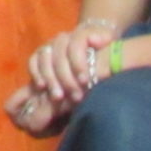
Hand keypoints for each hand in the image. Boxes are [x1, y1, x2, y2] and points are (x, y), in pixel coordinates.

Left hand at [8, 19, 119, 133]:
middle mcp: (57, 43)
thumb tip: (36, 119)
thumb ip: (56, 94)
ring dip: (69, 70)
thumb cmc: (92, 75)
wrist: (115, 53)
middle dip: (54, 78)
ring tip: (82, 83)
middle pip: (46, 55)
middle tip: (65, 95)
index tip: (43, 88)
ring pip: (61, 49)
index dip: (37, 72)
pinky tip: (86, 72)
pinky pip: (77, 42)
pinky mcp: (84, 32)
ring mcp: (70, 36)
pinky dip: (80, 58)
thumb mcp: (71, 86)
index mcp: (50, 54)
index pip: (35, 59)